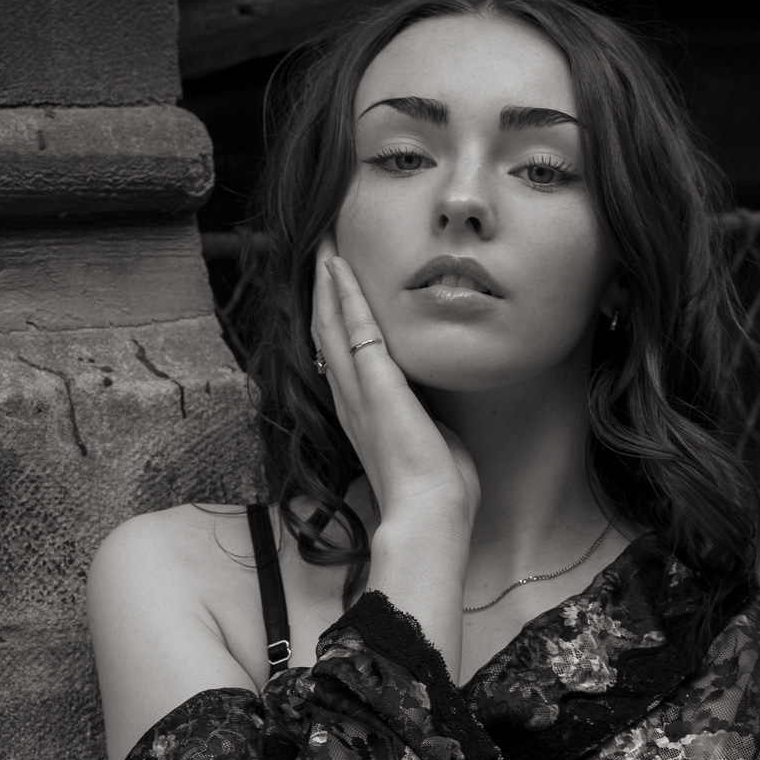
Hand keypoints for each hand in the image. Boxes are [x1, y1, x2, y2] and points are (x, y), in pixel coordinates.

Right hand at [311, 234, 479, 532]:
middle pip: (325, 333)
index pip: (342, 357)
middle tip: (321, 250)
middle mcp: (351, 400)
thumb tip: (437, 420)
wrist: (428, 514)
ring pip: (330, 324)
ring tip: (323, 244)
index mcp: (363, 415)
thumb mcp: (428, 447)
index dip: (335, 320)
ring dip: (326, 282)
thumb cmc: (434, 493)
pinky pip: (355, 330)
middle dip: (323, 290)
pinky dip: (345, 295)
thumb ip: (425, 425)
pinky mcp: (376, 386)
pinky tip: (339, 265)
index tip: (337, 288)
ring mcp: (359, 392)